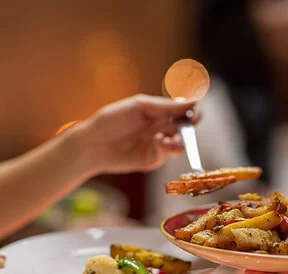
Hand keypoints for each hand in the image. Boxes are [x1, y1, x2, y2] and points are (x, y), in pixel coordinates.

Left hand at [70, 94, 199, 174]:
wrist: (92, 143)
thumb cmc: (111, 120)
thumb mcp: (140, 107)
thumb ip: (166, 106)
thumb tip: (193, 101)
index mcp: (159, 111)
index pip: (184, 110)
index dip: (194, 111)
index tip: (195, 114)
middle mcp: (161, 127)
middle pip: (185, 128)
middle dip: (188, 129)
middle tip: (187, 128)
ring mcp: (157, 144)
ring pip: (179, 144)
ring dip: (180, 141)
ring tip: (171, 140)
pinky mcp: (152, 158)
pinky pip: (166, 154)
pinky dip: (166, 148)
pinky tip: (158, 142)